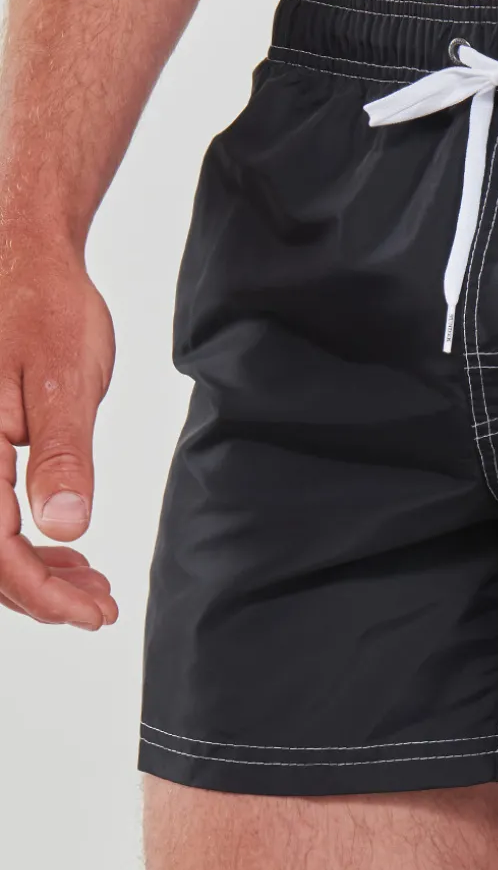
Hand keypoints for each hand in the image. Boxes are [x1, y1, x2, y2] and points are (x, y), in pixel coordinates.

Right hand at [0, 231, 117, 628]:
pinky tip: (65, 549)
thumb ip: (62, 455)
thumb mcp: (62, 379)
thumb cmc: (43, 304)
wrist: (23, 255)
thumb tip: (63, 528)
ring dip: (34, 571)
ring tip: (92, 586)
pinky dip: (26, 539)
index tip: (90, 614)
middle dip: (40, 591)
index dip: (39, 592)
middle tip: (100, 607)